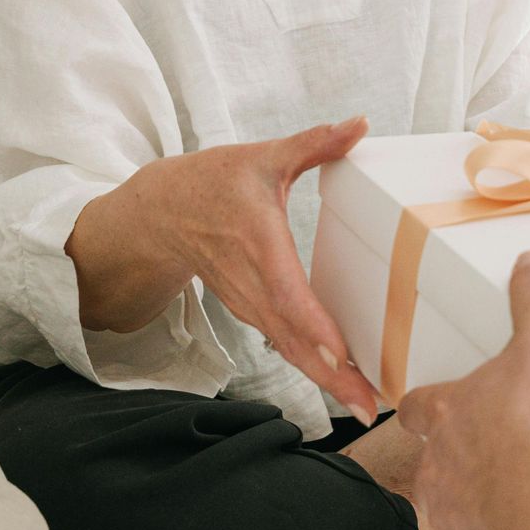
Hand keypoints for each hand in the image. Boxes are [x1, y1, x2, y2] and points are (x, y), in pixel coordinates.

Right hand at [153, 117, 383, 423]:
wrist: (159, 213)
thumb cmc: (212, 182)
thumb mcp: (262, 157)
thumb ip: (314, 143)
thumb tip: (359, 124)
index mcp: (257, 240)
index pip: (284, 290)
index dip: (311, 323)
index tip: (340, 352)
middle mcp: (252, 281)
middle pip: (291, 336)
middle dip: (330, 373)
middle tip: (369, 404)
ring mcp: (249, 302)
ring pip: (288, 347)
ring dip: (325, 378)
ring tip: (366, 403)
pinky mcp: (252, 312)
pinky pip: (284, 345)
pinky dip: (312, 367)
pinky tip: (343, 384)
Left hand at [397, 251, 529, 529]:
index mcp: (451, 410)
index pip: (422, 405)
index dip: (433, 403)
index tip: (443, 402)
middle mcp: (442, 461)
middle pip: (437, 457)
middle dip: (460, 454)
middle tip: (496, 449)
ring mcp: (456, 509)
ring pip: (454, 501)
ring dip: (478, 494)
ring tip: (515, 488)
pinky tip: (527, 521)